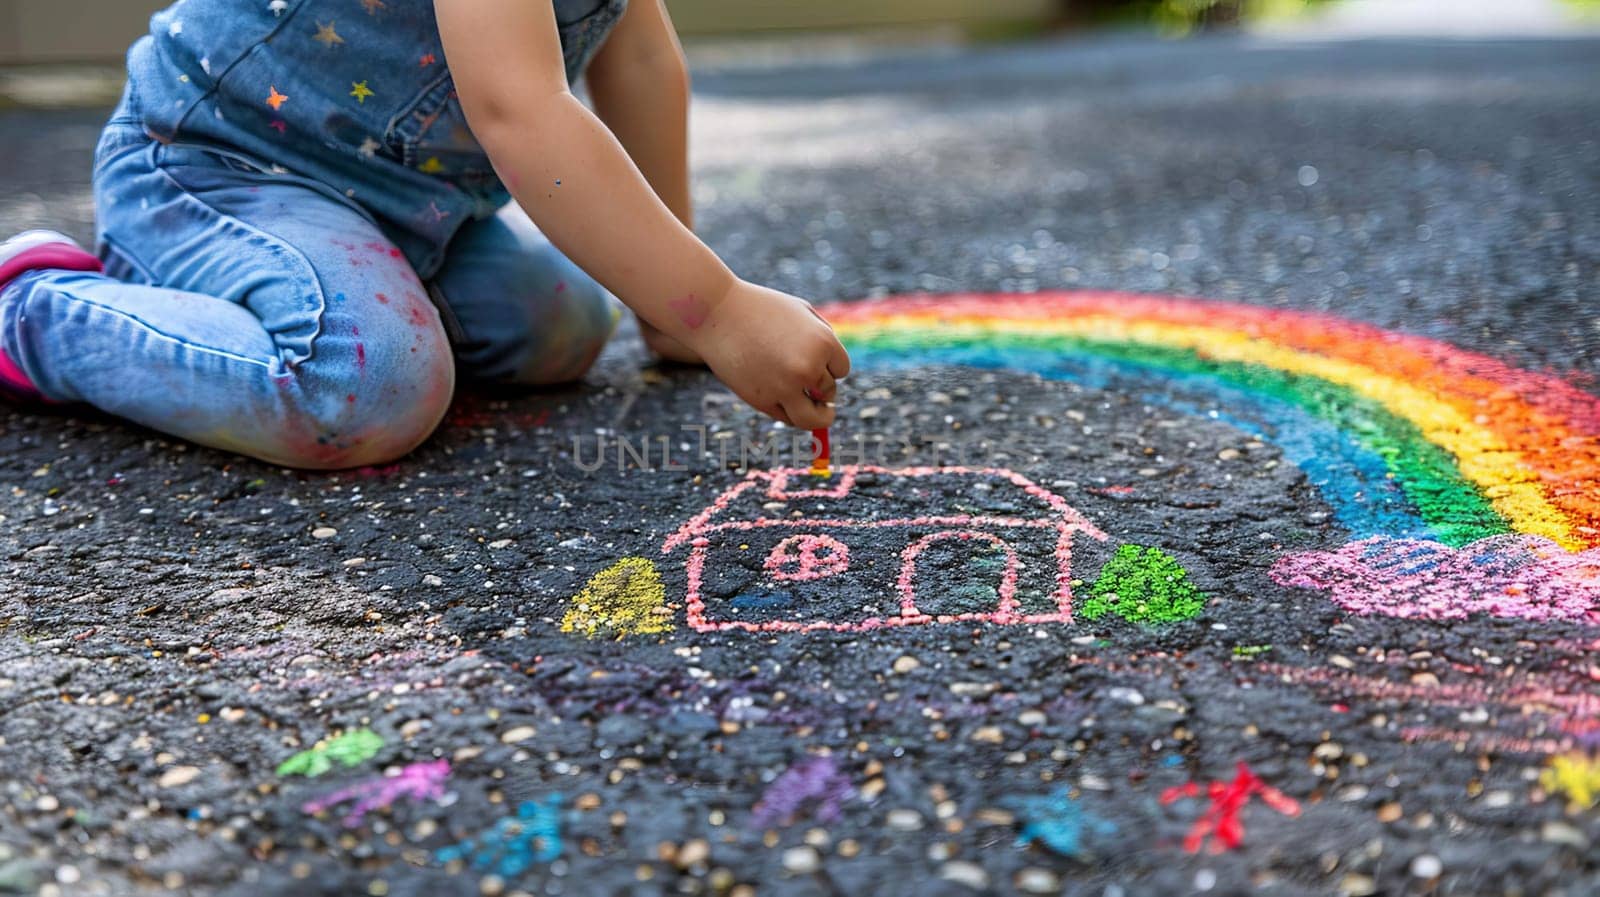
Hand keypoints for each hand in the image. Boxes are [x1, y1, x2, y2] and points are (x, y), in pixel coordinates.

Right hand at [689, 281, 849, 428]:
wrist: (716, 314)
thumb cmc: (760, 309)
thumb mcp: (801, 312)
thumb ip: (822, 337)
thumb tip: (835, 373)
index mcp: (823, 342)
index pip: (841, 370)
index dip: (829, 367)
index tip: (812, 359)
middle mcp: (808, 367)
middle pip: (829, 392)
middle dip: (818, 387)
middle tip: (799, 376)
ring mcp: (785, 387)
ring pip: (813, 418)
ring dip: (816, 416)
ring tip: (810, 409)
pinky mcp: (763, 401)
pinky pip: (787, 418)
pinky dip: (788, 412)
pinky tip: (780, 397)